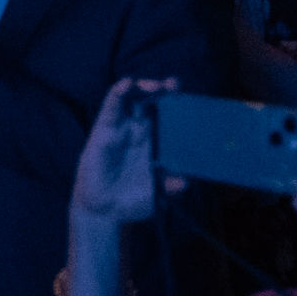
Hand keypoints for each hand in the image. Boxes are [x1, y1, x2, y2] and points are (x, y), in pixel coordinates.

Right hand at [71, 79, 183, 224]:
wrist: (106, 211)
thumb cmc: (134, 199)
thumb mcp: (159, 194)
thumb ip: (171, 187)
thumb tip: (185, 182)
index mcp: (156, 143)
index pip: (168, 117)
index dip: (178, 106)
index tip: (192, 99)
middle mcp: (139, 131)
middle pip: (151, 102)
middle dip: (163, 90)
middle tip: (174, 85)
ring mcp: (122, 128)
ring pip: (131, 98)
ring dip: (143, 86)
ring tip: (156, 85)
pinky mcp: (104, 129)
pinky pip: (111, 107)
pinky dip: (118, 92)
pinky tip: (126, 84)